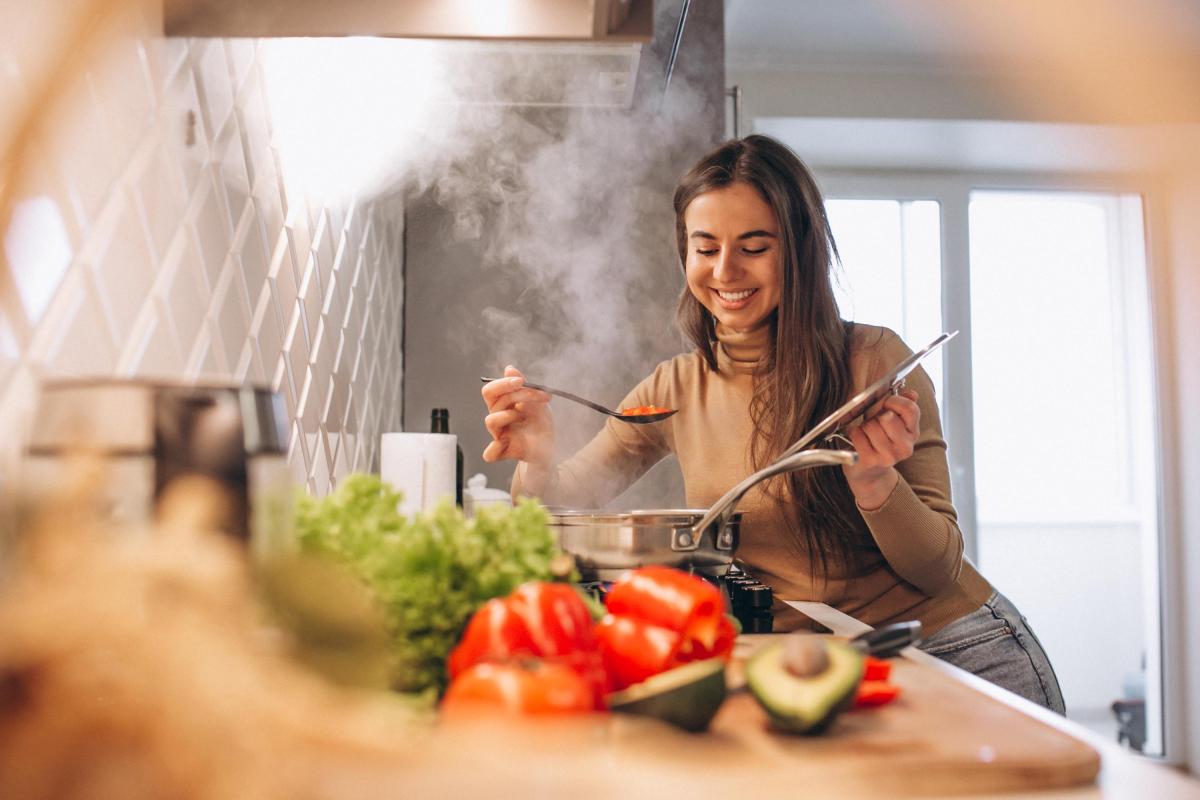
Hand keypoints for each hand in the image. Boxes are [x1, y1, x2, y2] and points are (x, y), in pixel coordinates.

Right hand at [481, 365, 554, 470]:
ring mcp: (500, 435)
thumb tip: (509, 368)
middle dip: (515, 394)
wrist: (552, 444)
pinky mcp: (505, 451)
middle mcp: (499, 418)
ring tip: (521, 416)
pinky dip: (494, 449)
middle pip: (493, 402)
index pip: (491, 391)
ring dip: (506, 414)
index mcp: (503, 404)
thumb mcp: (537, 401)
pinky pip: (490, 453)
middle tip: (536, 395)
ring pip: (491, 421)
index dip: (503, 384)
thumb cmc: (541, 422)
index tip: (521, 381)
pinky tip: (504, 443)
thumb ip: (524, 386)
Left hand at [843, 389, 919, 510]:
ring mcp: (888, 456)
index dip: (894, 401)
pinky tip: (860, 442)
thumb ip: (904, 406)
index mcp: (913, 433)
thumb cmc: (880, 441)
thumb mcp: (896, 423)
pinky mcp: (870, 461)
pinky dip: (855, 434)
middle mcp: (905, 447)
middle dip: (876, 416)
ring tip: (868, 435)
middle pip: (887, 416)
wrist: (870, 472)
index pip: (910, 409)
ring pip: (871, 425)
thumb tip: (911, 393)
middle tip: (874, 424)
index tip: (886, 404)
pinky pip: (857, 434)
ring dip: (864, 426)